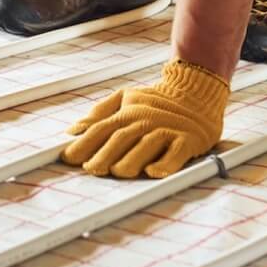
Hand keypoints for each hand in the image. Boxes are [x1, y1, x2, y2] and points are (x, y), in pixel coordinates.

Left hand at [60, 59, 229, 178]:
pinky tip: (153, 172)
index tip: (68, 158)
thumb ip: (100, 113)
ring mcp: (167, 130)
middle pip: (121, 138)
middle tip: (91, 169)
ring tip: (117, 172)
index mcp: (128, 112)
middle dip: (104, 154)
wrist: (197, 93)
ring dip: (131, 159)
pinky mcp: (187, 140)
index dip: (84, 143)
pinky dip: (165, 164)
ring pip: (146, 145)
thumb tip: (73, 129)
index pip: (101, 128)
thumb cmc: (158, 102)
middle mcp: (146, 120)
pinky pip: (176, 153)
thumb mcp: (127, 98)